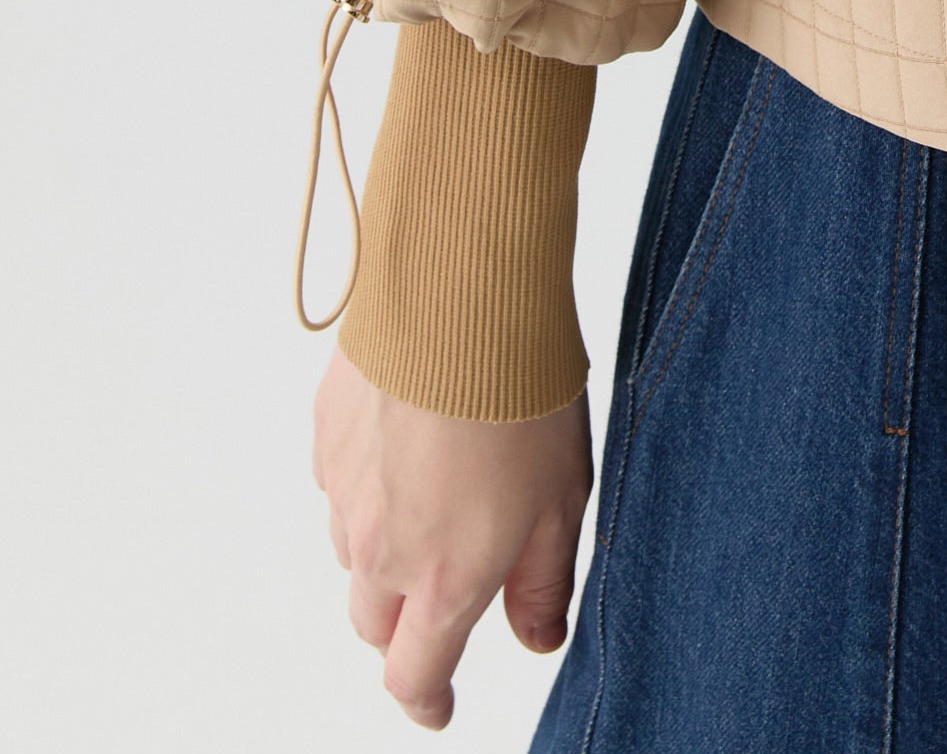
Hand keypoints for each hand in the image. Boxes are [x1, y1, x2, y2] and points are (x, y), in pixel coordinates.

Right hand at [313, 346, 591, 730]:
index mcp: (442, 578)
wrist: (461, 298)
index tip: (438, 706)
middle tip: (442, 594)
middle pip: (374, 623)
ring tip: (439, 493)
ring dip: (386, 549)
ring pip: (353, 553)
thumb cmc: (524, 395)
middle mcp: (380, 550)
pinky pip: (340, 485)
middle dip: (405, 625)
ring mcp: (344, 492)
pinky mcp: (326, 436)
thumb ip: (542, 582)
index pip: (413, 674)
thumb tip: (536, 642)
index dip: (427, 700)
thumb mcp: (562, 499)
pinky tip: (411, 439)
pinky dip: (368, 483)